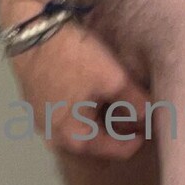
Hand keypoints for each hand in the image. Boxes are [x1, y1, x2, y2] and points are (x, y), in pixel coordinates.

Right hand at [5, 17, 150, 160]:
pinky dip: (83, 108)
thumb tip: (150, 116)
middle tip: (136, 110)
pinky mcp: (36, 105)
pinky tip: (92, 89)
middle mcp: (56, 140)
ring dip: (100, 118)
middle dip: (119, 129)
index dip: (140, 138)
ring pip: (81, 128)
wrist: (32, 33)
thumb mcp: (113, 79)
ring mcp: (43, 123)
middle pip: (98, 143)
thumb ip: (135, 102)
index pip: (118, 151)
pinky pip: (67, 115)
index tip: (152, 122)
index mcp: (76, 141)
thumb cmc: (73, 59)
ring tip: (117, 97)